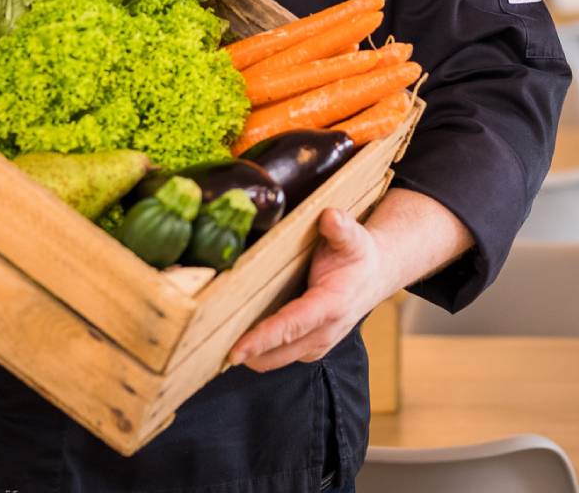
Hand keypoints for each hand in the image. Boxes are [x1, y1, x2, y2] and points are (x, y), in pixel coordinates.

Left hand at [228, 207, 390, 372]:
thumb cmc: (359, 255)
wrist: (374, 276)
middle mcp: (324, 333)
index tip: (236, 350)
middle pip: (277, 352)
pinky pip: (277, 358)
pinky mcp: (308, 349)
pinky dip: (257, 353)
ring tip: (212, 344)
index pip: (292, 326)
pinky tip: (235, 339)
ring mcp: (316, 346)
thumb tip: (329, 217)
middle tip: (204, 346)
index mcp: (332, 305)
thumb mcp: (354, 236)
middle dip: (245, 353)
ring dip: (248, 356)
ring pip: (274, 361)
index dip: (263, 339)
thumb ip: (342, 228)